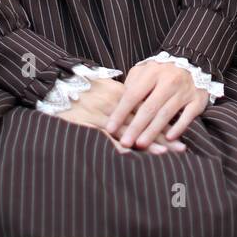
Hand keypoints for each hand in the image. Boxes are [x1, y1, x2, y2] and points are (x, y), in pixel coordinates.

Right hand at [55, 76, 186, 153]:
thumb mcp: (103, 86)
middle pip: (143, 122)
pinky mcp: (87, 123)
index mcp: (119, 94)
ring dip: (146, 143)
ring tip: (164, 154)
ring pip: (128, 130)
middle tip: (181, 148)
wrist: (55, 83)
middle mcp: (113, 104)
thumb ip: (121, 94)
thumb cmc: (80, 85)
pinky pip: (104, 136)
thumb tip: (137, 101)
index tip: (179, 134)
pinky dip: (117, 145)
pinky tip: (130, 154)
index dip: (163, 123)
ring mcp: (100, 114)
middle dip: (162, 136)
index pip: (147, 110)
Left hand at [104, 61, 208, 147]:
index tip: (110, 128)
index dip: (121, 112)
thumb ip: (131, 84)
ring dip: (153, 131)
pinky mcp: (198, 99)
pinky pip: (188, 116)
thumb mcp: (145, 70)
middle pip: (149, 107)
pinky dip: (178, 127)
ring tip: (141, 144)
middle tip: (125, 142)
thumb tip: (117, 105)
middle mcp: (169, 80)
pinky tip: (168, 139)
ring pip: (166, 114)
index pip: (133, 94)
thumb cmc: (161, 71)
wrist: (193, 61)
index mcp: (152, 72)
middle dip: (136, 127)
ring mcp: (185, 90)